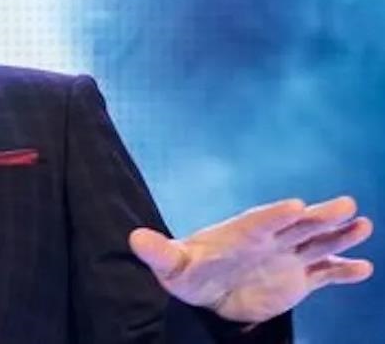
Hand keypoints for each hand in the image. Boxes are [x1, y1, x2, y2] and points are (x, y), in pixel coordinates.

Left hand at [129, 196, 373, 323]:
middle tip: (345, 205)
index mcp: (239, 233)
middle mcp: (268, 240)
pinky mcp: (297, 279)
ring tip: (362, 225)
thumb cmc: (187, 272)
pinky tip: (364, 269)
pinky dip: (343, 272)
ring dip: (339, 235)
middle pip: (296, 225)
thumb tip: (134, 239)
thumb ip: (158, 252)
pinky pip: (324, 274)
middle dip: (320, 216)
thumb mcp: (170, 265)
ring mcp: (285, 257)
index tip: (295, 206)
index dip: (276, 214)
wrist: (206, 291)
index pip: (260, 220)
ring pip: (316, 243)